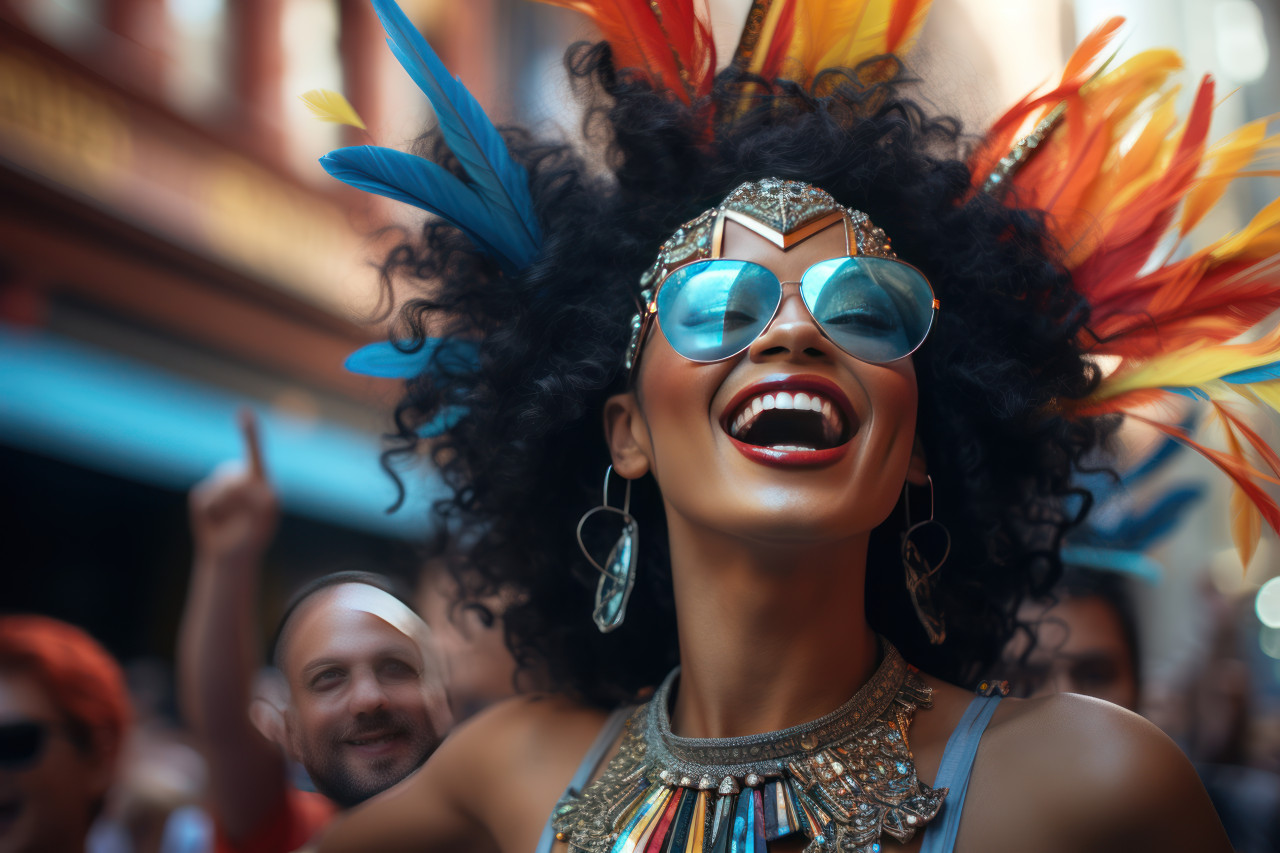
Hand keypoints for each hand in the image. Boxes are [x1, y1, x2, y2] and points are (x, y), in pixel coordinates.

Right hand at [189, 409, 279, 567]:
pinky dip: (209, 515)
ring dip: (224, 509)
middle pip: (235, 477)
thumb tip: (247, 481)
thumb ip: (262, 502)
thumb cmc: (252, 538)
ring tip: (230, 522)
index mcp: (260, 480)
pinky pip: (204, 499)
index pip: (255, 452)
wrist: (230, 557)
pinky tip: (215, 523)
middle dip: (238, 499)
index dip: (249, 433)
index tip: (244, 413)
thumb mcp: (264, 522)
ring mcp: (220, 485)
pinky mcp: (203, 495)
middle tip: (245, 519)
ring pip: (219, 488)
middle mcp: (240, 478)